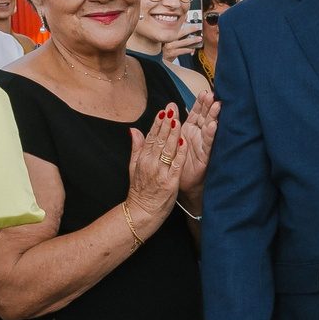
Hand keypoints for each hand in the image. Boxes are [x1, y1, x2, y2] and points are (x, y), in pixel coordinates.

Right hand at [124, 105, 186, 224]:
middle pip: (160, 140)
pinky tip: (184, 141)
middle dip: (167, 123)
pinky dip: (180, 152)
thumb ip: (136, 147)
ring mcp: (160, 172)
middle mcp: (150, 163)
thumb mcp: (133, 167)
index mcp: (143, 158)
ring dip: (173, 134)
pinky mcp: (170, 182)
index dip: (158, 123)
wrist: (142, 212)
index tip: (164, 110)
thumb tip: (134, 129)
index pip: (151, 137)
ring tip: (178, 119)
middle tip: (172, 108)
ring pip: (168, 149)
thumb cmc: (140, 190)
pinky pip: (176, 164)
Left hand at [172, 91, 216, 202]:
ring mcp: (202, 146)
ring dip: (213, 116)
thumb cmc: (175, 165)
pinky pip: (208, 144)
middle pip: (204, 117)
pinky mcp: (205, 156)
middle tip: (211, 94)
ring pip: (209, 128)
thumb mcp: (167, 144)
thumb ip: (163, 129)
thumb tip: (161, 112)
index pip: (195, 113)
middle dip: (208, 106)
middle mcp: (197, 137)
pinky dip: (211, 134)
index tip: (203, 92)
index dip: (199, 103)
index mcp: (188, 131)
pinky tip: (214, 125)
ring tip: (216, 104)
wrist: (179, 186)